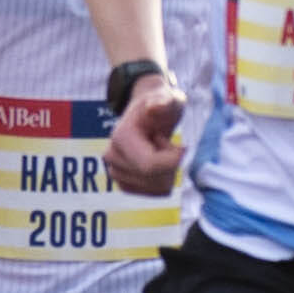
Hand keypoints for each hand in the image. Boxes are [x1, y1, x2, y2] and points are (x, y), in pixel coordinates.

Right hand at [108, 65, 188, 197]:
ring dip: (167, 172)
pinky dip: (164, 181)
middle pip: (153, 178)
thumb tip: (153, 108)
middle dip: (170, 163)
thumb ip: (164, 101)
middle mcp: (112, 157)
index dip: (172, 160)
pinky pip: (154, 194)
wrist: (150, 113)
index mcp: (121, 137)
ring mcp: (115, 172)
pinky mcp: (124, 183)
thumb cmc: (162, 104)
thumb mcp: (169, 98)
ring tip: (160, 150)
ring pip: (155, 188)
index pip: (149, 166)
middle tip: (166, 142)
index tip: (180, 145)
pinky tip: (159, 163)